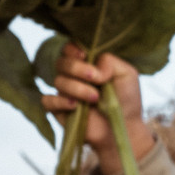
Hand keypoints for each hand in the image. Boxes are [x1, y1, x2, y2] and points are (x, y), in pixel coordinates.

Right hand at [39, 45, 153, 174]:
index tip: (84, 55)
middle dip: (77, 68)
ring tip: (96, 98)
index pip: (69, 48)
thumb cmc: (126, 98)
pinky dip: (60, 101)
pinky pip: (47, 100)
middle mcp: (72, 75)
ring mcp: (64, 91)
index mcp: (87, 63)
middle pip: (61, 62)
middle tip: (95, 79)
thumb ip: (110, 61)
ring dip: (78, 89)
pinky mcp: (58, 109)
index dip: (72, 49)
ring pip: (58, 81)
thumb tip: (93, 68)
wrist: (124, 126)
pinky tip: (75, 106)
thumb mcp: (127, 74)